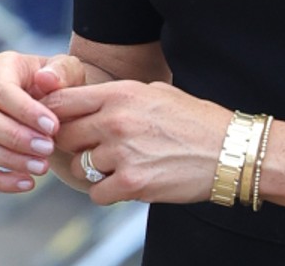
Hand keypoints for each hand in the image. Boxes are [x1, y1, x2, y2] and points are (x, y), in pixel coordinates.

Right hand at [0, 50, 88, 194]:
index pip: (1, 89)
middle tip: (48, 149)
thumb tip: (45, 79)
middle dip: (15, 137)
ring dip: (9, 159)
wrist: (59, 105)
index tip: (53, 127)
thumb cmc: (64, 84)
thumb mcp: (71, 70)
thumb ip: (62, 71)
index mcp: (1, 67)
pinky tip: (28, 183)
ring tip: (43, 167)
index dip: (25, 111)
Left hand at [46, 81, 233, 206]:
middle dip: (74, 145)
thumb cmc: (194, 119)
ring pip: (80, 167)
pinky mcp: (132, 183)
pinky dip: (108, 192)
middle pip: (64, 136)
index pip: (61, 102)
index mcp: (120, 94)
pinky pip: (97, 193)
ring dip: (94, 170)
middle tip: (93, 149)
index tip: (61, 125)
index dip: (54, 116)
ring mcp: (122, 153)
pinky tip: (129, 182)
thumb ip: (117, 97)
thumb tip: (84, 102)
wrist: (229, 150)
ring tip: (122, 165)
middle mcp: (116, 121)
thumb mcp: (155, 92)